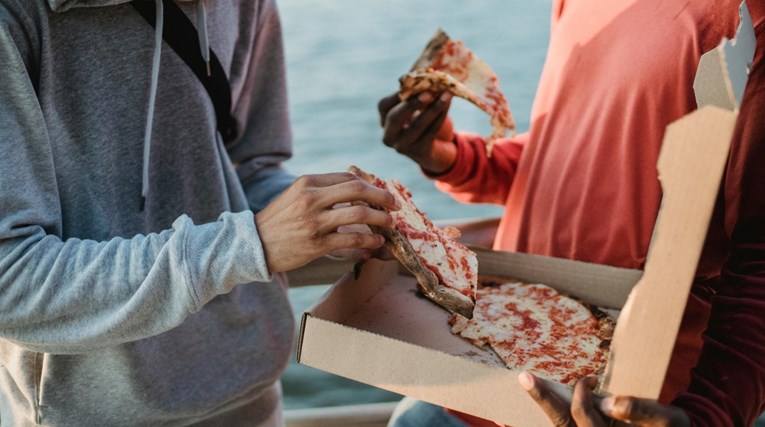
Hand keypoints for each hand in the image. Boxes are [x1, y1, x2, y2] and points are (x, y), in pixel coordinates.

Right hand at [255, 172, 398, 272]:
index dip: (371, 185)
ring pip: (359, 215)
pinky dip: (369, 242)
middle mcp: (311, 199)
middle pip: (358, 191)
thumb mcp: (295, 196)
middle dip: (382, 197)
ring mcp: (314, 222)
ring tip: (389, 225)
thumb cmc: (278, 221)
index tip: (382, 194)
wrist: (253, 245)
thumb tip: (356, 190)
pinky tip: (376, 244)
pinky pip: (351, 241)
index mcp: (307, 183)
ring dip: (380, 220)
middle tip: (395, 205)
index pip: (348, 178)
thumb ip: (322, 191)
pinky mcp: (316, 245)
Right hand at [378, 91, 455, 173]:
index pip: (384, 106)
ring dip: (432, 109)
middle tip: (428, 93)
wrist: (437, 145)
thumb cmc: (425, 118)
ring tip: (446, 96)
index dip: (397, 94)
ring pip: (416, 126)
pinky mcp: (418, 153)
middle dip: (411, 104)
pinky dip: (440, 118)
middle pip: (395, 118)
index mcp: (384, 120)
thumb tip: (431, 74)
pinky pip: (430, 133)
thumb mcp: (419, 105)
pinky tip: (447, 105)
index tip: (413, 83)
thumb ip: (420, 91)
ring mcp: (402, 146)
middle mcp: (389, 135)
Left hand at [518, 372, 689, 426]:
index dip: (580, 399)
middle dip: (544, 399)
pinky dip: (553, 408)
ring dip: (545, 403)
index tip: (588, 380)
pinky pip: (565, 423)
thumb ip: (641, 410)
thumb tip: (609, 402)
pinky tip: (537, 392)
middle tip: (525, 377)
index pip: (583, 418)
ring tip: (527, 381)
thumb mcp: (666, 418)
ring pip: (561, 424)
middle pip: (563, 424)